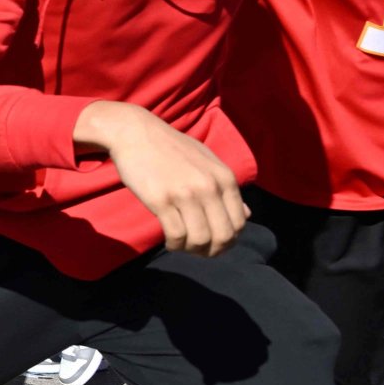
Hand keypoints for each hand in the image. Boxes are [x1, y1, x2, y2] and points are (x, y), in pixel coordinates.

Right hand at [75, 101, 246, 256]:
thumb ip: (227, 188)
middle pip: (223, 236)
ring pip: (200, 239)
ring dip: (192, 249)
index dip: (229, 240)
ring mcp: (185, 194)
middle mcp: (209, 187)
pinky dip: (175, 244)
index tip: (214, 242)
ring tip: (182, 245)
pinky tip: (170, 241)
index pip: (239, 222)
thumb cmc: (171, 148)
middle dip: (213, 251)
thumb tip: (247, 214)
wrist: (136, 134)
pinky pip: (176, 234)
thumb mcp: (207, 162)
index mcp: (224, 178)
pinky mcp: (161, 200)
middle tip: (199, 250)